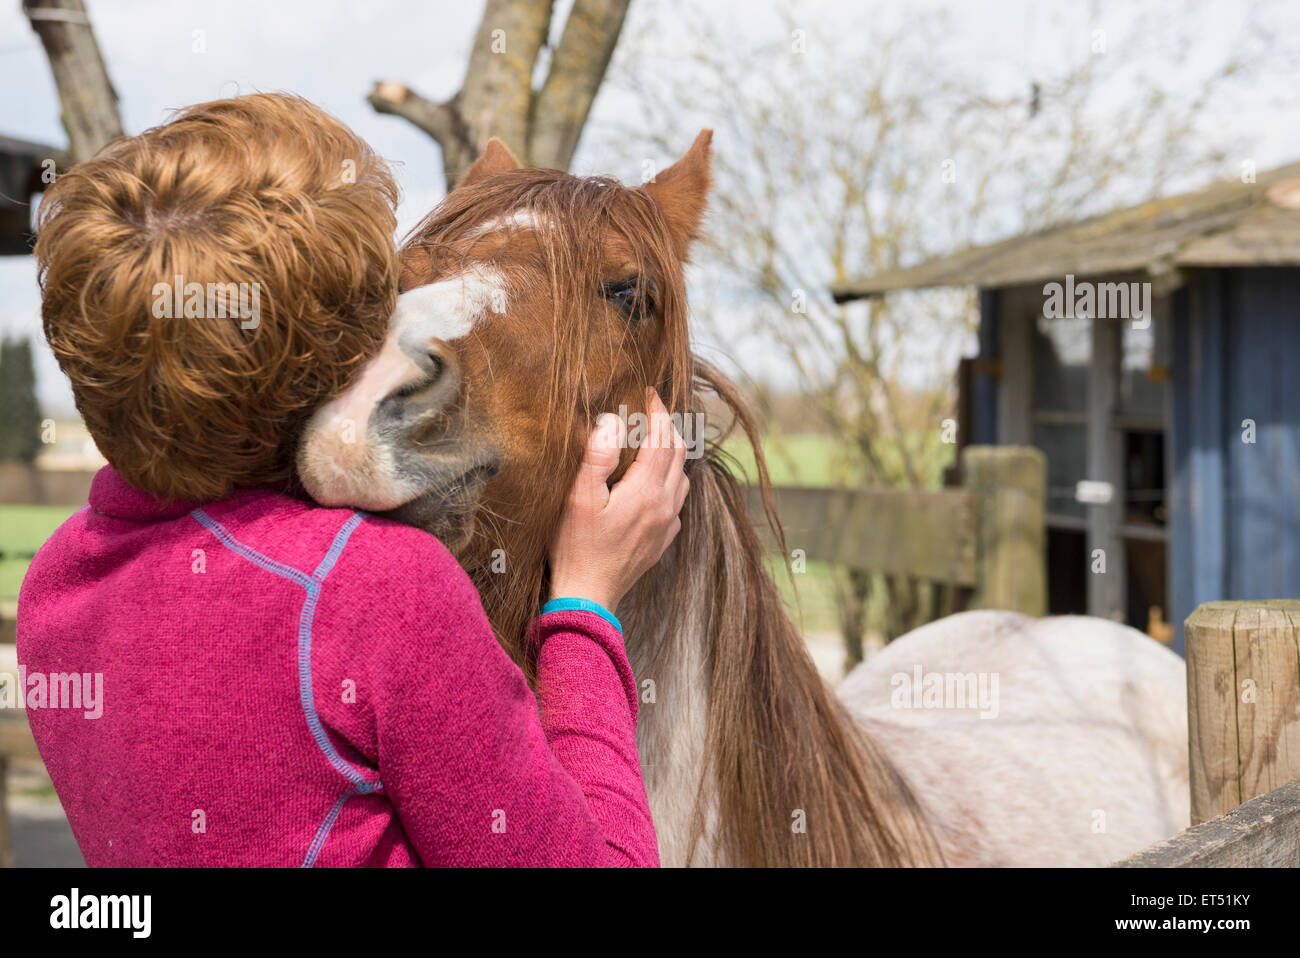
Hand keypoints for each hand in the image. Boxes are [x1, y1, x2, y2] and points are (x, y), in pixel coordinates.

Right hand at [547, 389, 689, 615]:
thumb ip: (596, 457)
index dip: (658, 411)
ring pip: (683, 478)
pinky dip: (670, 481)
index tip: (650, 393)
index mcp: (647, 491)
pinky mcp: (663, 540)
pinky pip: (677, 501)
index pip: (663, 439)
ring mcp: (667, 525)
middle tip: (652, 411)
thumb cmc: (576, 547)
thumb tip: (612, 421)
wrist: (588, 597)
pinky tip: (652, 483)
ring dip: (673, 454)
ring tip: (654, 441)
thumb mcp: (578, 498)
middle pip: (679, 455)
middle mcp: (665, 506)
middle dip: (668, 427)